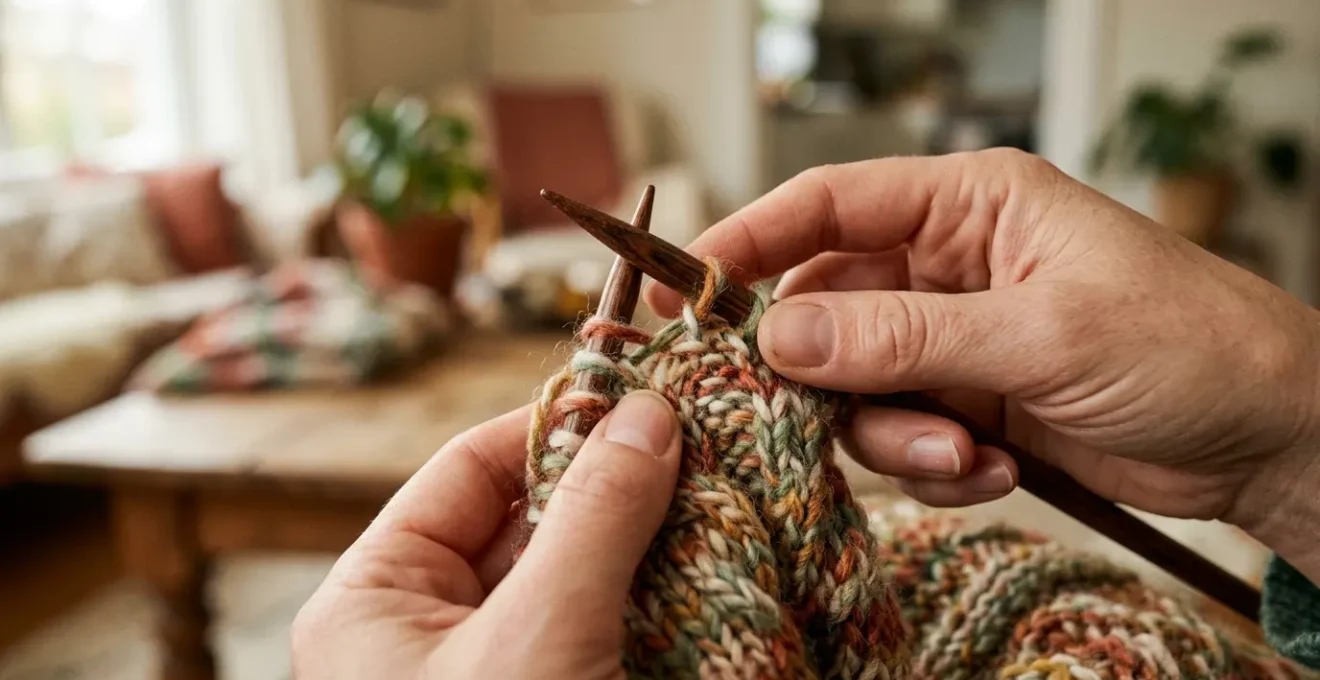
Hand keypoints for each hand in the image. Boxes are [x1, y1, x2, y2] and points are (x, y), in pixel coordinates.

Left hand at [291, 391, 680, 678]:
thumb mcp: (538, 633)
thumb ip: (592, 518)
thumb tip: (647, 414)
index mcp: (374, 601)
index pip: (467, 470)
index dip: (554, 427)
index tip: (639, 399)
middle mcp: (423, 629)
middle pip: (527, 519)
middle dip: (614, 487)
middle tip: (696, 449)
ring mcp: (489, 664)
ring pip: (573, 574)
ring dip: (644, 543)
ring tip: (715, 500)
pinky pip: (598, 624)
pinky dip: (652, 597)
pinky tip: (706, 565)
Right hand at [646, 149, 1319, 576]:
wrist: (1271, 434)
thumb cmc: (1187, 343)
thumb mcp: (1038, 334)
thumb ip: (901, 337)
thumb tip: (780, 338)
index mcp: (966, 204)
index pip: (826, 204)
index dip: (747, 244)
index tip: (687, 296)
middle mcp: (947, 265)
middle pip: (824, 309)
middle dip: (823, 375)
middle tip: (813, 417)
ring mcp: (953, 338)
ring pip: (856, 387)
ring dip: (895, 436)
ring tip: (966, 456)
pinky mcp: (967, 403)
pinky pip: (902, 437)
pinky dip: (935, 467)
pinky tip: (997, 470)